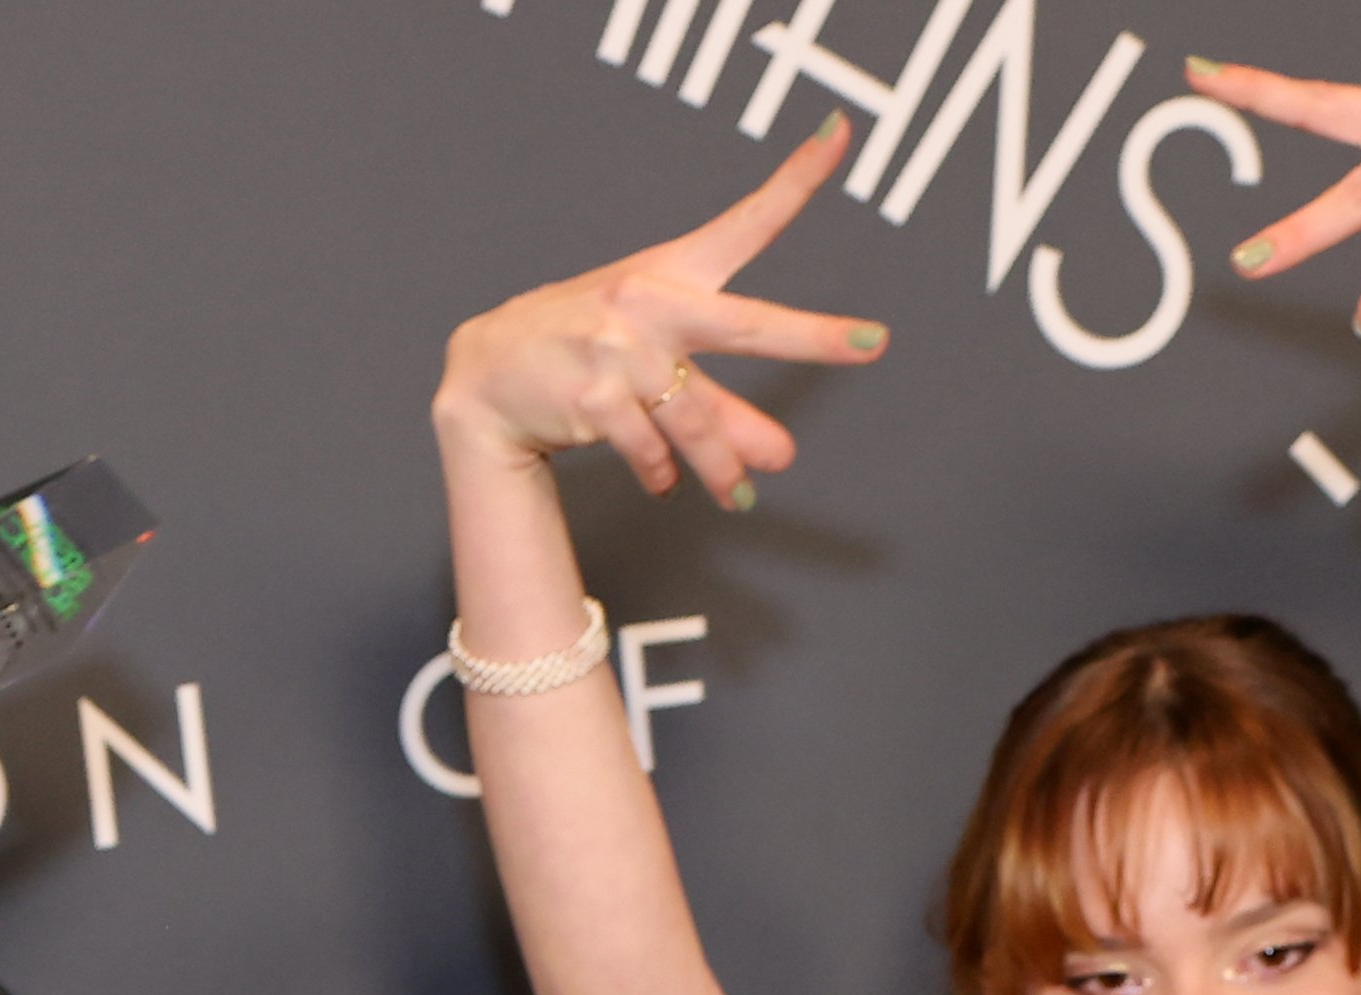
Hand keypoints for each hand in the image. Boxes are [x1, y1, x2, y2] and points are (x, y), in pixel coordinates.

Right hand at [433, 116, 887, 506]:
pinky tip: (659, 480)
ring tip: (737, 494)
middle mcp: (652, 301)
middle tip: (869, 343)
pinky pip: (650, 448)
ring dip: (721, 465)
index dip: (796, 179)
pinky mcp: (595, 395)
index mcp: (673, 274)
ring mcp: (619, 347)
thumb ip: (725, 410)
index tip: (839, 134)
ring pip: (697, 418)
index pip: (746, 223)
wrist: (491, 372)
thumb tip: (782, 457)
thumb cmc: (586, 353)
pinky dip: (660, 472)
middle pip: (745, 323)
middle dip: (811, 336)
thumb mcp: (657, 363)